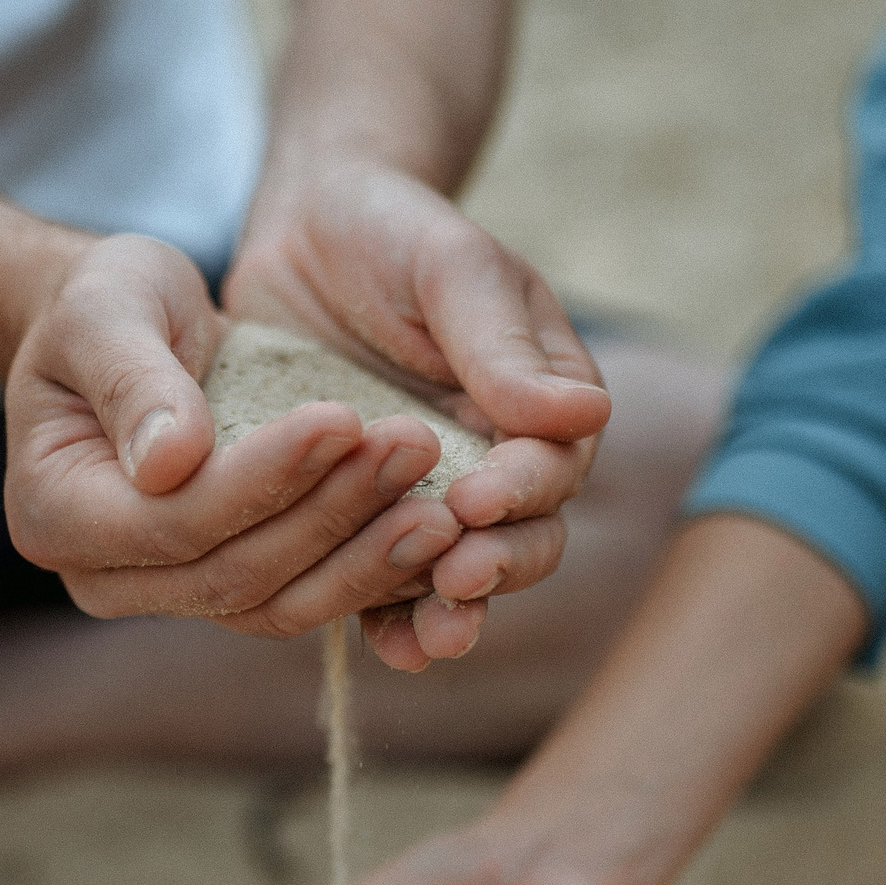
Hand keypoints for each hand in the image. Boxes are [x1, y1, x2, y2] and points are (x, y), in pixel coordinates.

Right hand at [4, 234, 468, 635]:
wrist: (124, 328)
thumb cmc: (104, 304)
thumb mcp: (104, 309)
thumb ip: (132, 380)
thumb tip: (169, 463)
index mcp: (54, 515)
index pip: (174, 521)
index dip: (264, 479)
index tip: (342, 417)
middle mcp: (107, 578)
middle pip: (234, 575)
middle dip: (331, 514)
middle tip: (413, 447)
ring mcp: (172, 594)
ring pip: (281, 603)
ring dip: (367, 556)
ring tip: (442, 504)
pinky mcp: (234, 587)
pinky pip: (309, 596)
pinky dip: (373, 569)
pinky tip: (436, 527)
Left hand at [224, 161, 611, 667]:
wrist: (304, 235)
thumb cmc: (391, 235)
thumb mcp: (450, 269)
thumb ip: (501, 341)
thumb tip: (582, 417)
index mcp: (542, 403)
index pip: (553, 463)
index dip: (522, 489)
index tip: (478, 496)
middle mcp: (499, 462)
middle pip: (522, 538)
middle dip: (495, 565)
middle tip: (454, 576)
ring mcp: (432, 498)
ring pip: (460, 574)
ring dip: (450, 611)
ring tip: (429, 638)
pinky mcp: (365, 521)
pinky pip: (384, 582)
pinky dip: (388, 619)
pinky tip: (385, 649)